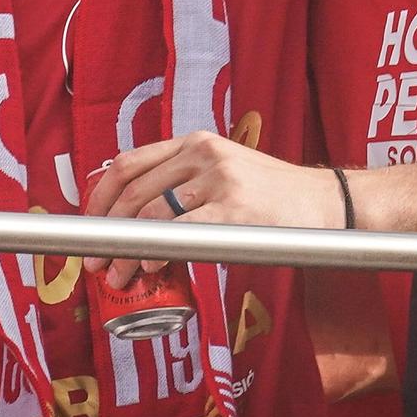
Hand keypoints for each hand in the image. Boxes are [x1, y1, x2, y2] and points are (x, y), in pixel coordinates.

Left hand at [84, 131, 340, 287]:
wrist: (326, 203)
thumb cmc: (274, 196)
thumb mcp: (226, 170)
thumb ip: (185, 182)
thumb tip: (136, 219)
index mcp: (195, 142)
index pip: (128, 162)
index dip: (99, 197)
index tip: (90, 226)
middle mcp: (202, 154)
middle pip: (132, 190)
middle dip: (106, 230)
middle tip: (96, 260)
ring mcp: (218, 180)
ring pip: (150, 213)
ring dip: (126, 249)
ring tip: (119, 274)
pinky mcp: (233, 209)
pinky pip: (180, 232)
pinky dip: (156, 251)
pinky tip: (150, 267)